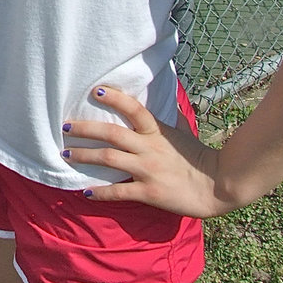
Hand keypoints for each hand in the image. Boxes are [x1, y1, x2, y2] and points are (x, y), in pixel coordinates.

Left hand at [62, 86, 226, 218]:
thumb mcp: (183, 131)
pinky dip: (100, 192)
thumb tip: (165, 99)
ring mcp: (148, 170)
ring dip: (84, 156)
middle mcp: (149, 148)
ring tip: (65, 155)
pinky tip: (85, 192)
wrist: (217, 186)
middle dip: (85, 130)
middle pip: (111, 134)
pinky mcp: (149, 192)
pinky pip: (119, 191)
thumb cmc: (198, 157)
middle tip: (64, 127)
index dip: (115, 98)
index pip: (134, 109)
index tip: (96, 90)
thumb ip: (170, 117)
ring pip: (108, 159)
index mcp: (157, 131)